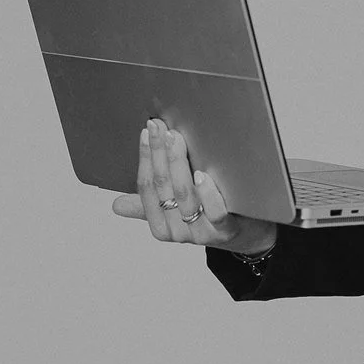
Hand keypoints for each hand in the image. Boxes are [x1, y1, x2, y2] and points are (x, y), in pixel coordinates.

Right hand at [111, 118, 277, 256]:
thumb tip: (116, 205)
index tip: (146, 132)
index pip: (146, 189)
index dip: (145, 159)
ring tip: (176, 138)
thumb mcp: (177, 212)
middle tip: (159, 127)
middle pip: (163, 188)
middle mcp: (179, 232)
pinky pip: (214, 213)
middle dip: (159, 153)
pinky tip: (201, 174)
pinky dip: (207, 193)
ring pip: (185, 196)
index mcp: (161, 227)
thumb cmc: (209, 218)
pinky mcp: (227, 231)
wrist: (247, 236)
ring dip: (178, 164)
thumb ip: (148, 206)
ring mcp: (203, 232)